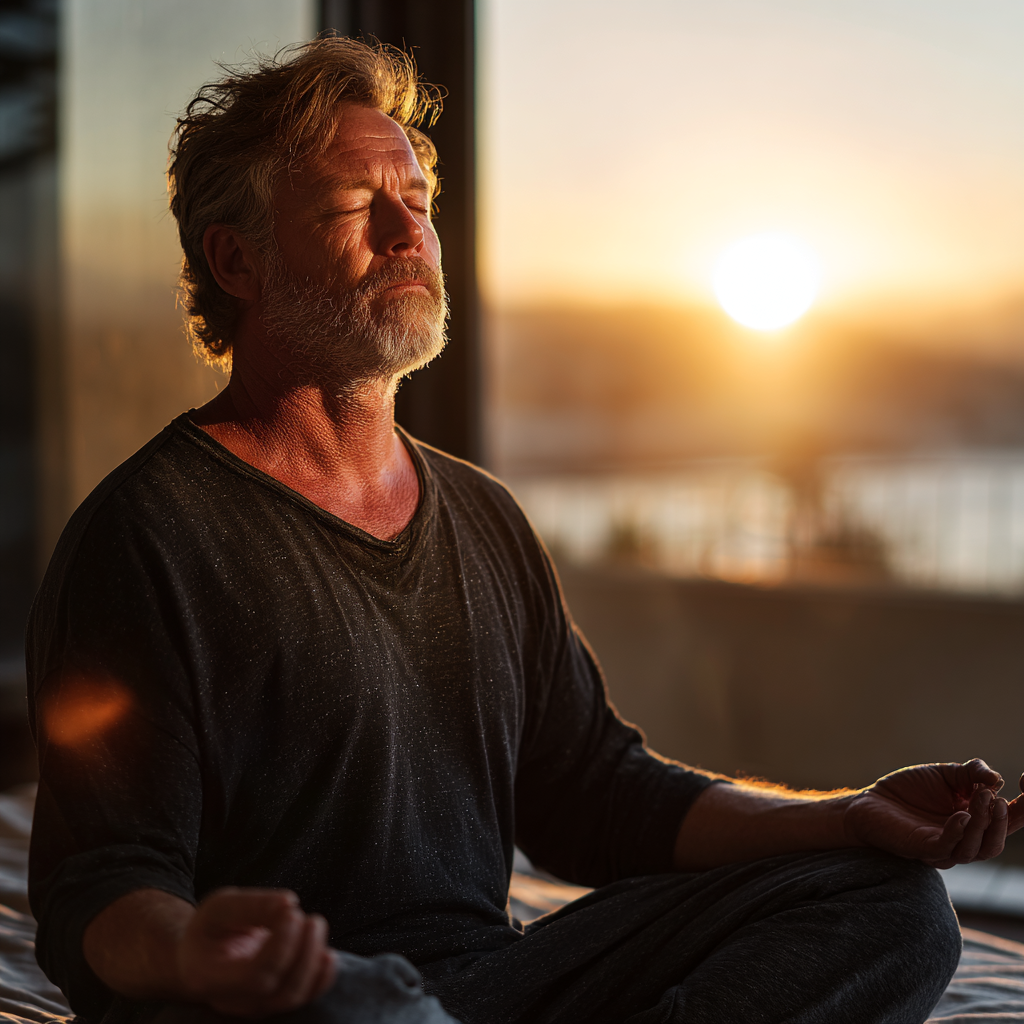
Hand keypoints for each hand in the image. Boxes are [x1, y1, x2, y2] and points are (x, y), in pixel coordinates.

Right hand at [177, 888, 335, 1016]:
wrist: (203, 956)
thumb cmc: (210, 929)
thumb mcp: (219, 907)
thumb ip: (252, 905)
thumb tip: (289, 904)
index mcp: (210, 978)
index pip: (254, 975)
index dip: (281, 945)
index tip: (293, 911)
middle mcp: (233, 1001)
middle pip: (279, 989)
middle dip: (303, 951)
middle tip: (309, 918)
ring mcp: (255, 1007)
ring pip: (293, 997)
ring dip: (314, 960)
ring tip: (315, 925)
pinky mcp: (274, 1003)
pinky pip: (304, 999)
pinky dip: (322, 979)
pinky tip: (327, 954)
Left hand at [844, 758, 1023, 868]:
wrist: (870, 802)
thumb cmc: (909, 790)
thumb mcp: (945, 774)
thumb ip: (971, 773)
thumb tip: (997, 779)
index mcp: (975, 822)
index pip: (1008, 820)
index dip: (1023, 808)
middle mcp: (964, 840)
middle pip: (996, 840)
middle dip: (1004, 820)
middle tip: (999, 798)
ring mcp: (944, 849)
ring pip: (977, 848)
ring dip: (984, 824)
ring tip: (984, 798)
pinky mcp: (922, 850)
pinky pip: (947, 848)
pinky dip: (958, 832)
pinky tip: (962, 815)